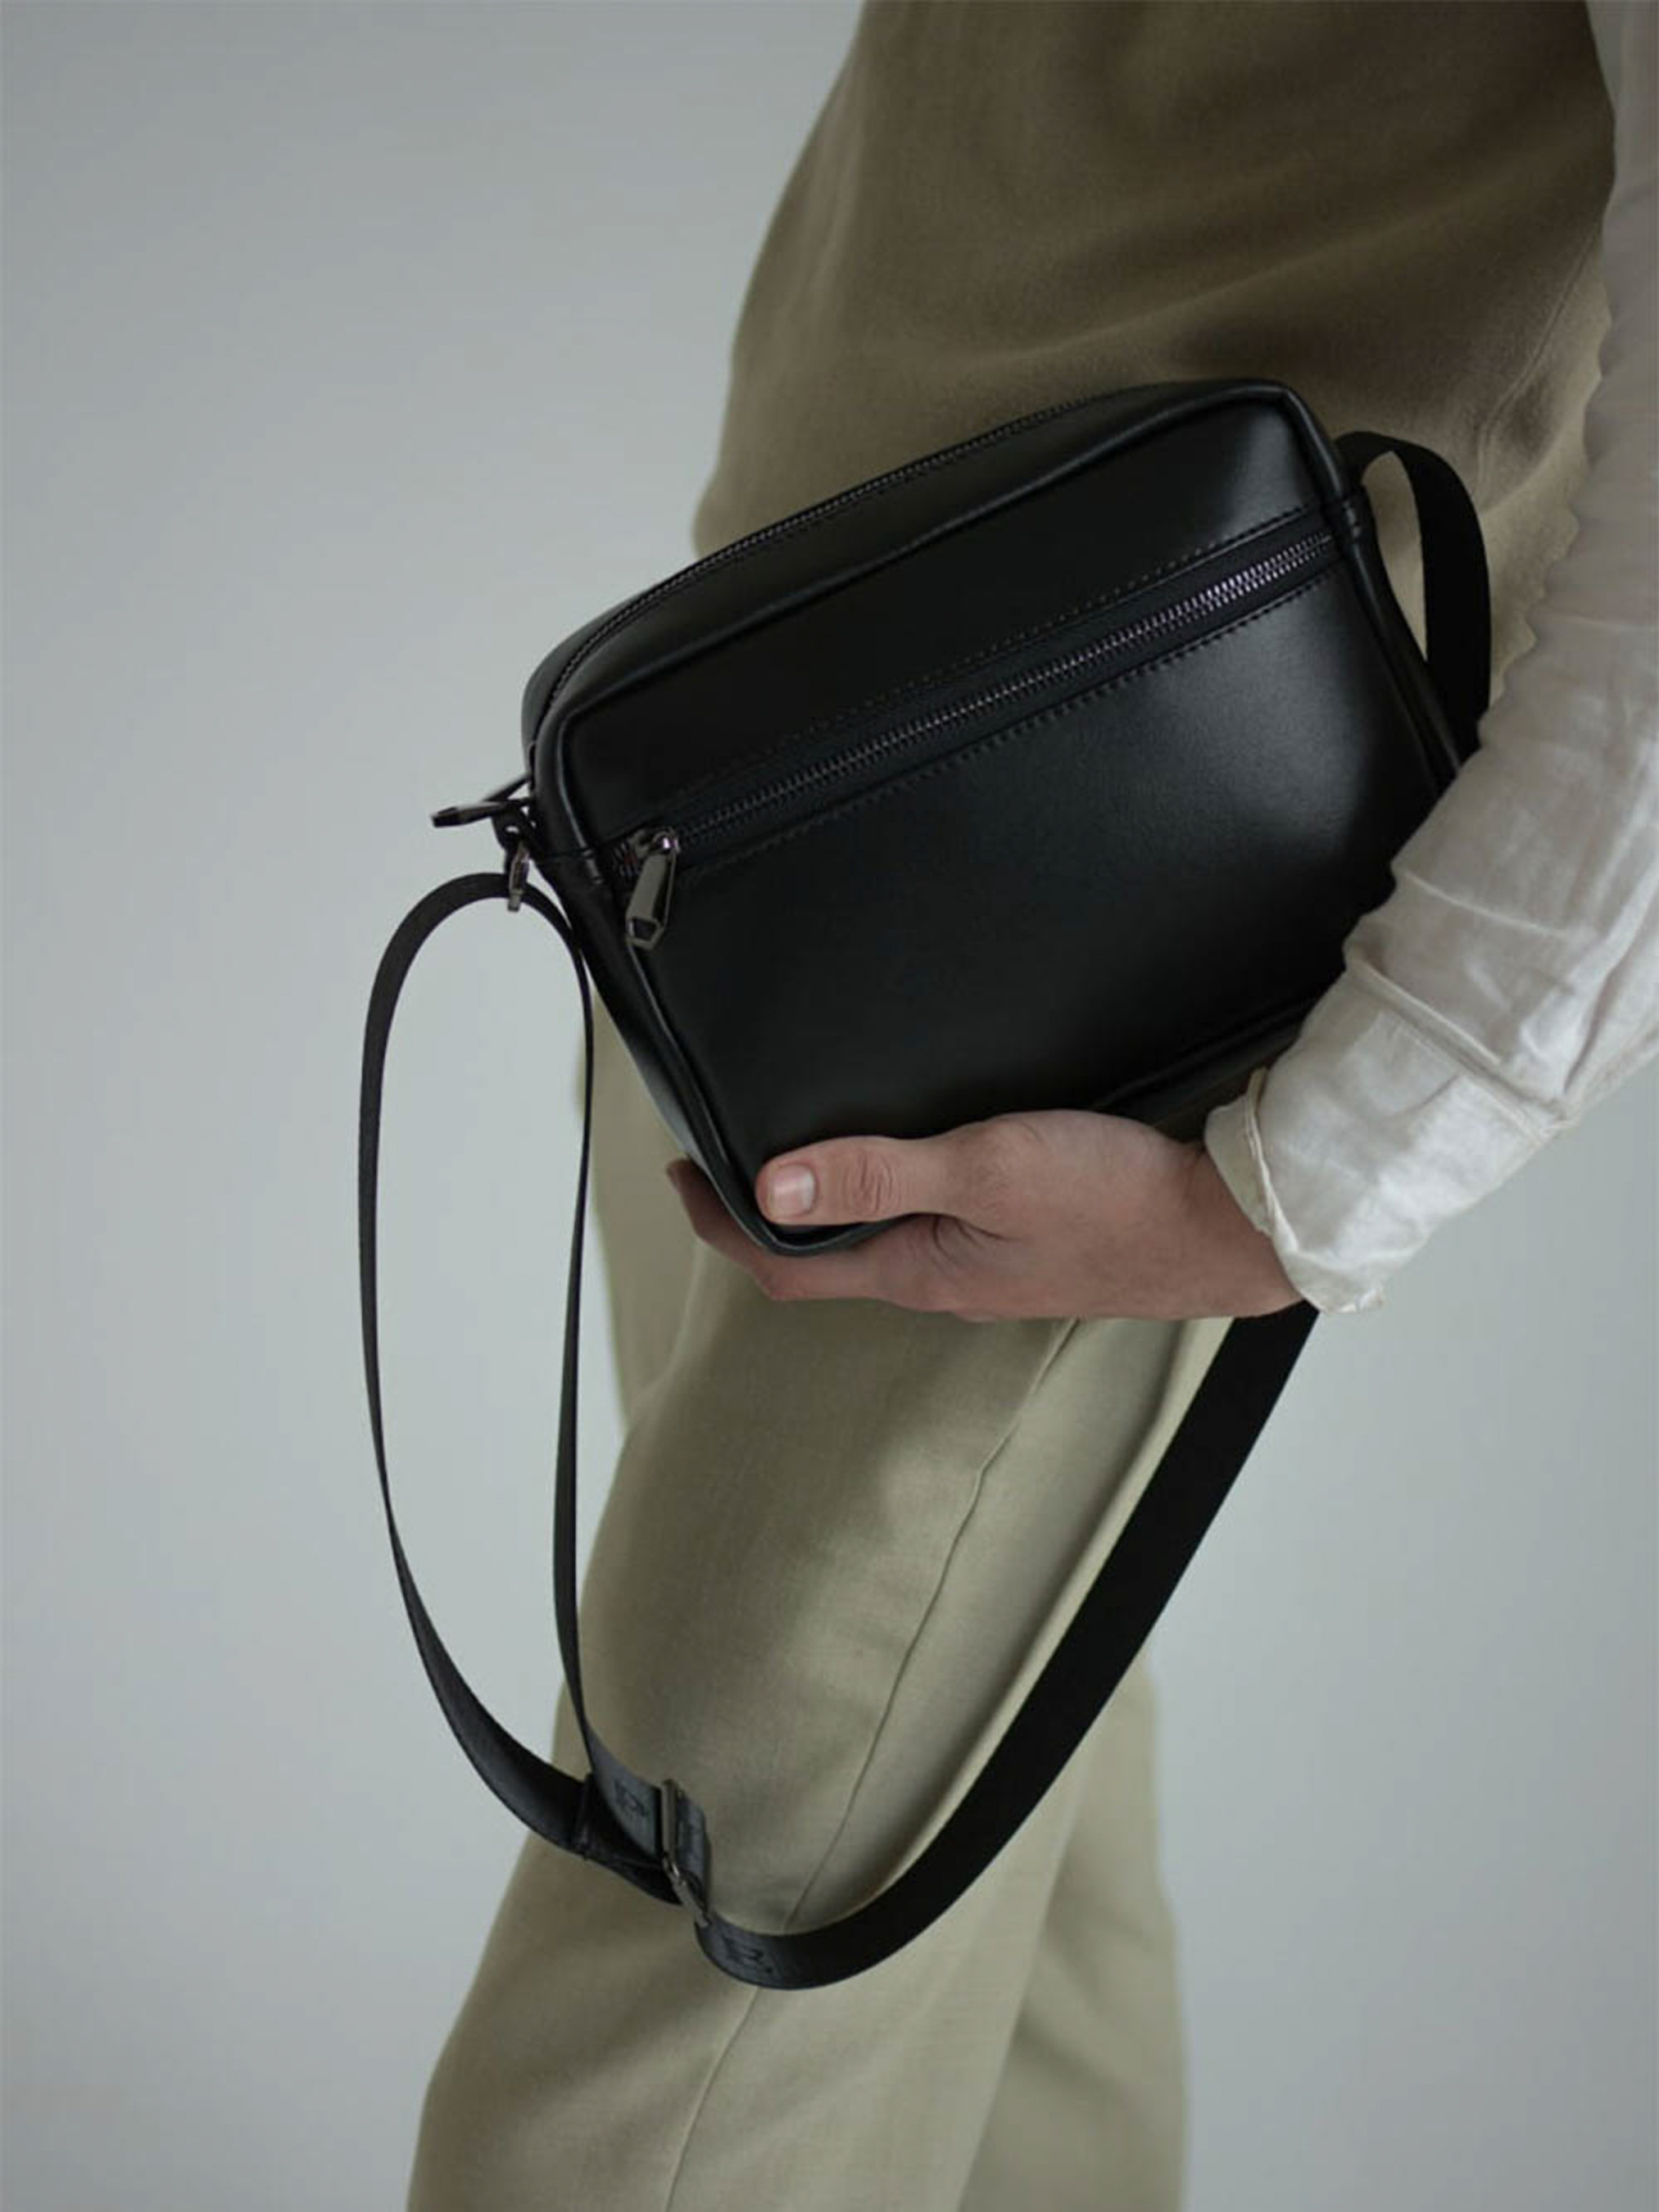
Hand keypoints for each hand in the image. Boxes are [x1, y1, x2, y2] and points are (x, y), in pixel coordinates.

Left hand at [663, 1108, 1303, 1321]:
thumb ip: (878, 1174)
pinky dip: (898, 1191)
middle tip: (730, 1153)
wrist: (1235, 1225)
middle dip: (771, 1210)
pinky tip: (915, 1153)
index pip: (788, 1266)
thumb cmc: (1122, 1199)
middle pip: (829, 1257)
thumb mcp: (985, 1170)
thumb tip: (771, 1186)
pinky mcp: (1030, 1244)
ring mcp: (990, 1267)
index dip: (722, 1226)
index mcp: (922, 1271)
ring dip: (834, 1202)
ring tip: (807, 1146)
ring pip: (885, 1239)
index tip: (682, 1177)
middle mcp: (947, 1279)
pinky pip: (938, 1222)